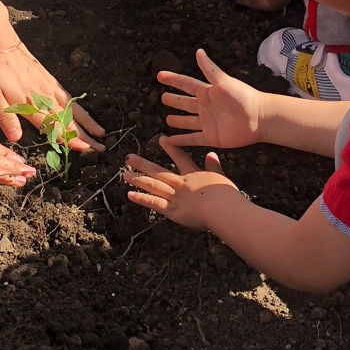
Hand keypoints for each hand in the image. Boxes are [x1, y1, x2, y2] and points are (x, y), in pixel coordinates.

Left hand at [0, 42, 104, 151]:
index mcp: (30, 104)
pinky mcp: (48, 78)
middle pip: (68, 120)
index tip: (85, 149)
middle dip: (85, 135)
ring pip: (72, 107)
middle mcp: (44, 97)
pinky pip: (67, 95)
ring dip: (87, 121)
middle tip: (101, 146)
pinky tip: (82, 111)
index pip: (54, 126)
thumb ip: (6, 119)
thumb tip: (17, 139)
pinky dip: (77, 106)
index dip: (69, 139)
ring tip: (100, 131)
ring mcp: (48, 86)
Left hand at [122, 143, 237, 227]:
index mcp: (192, 175)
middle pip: (158, 171)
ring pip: (152, 185)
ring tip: (124, 174)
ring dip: (138, 179)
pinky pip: (154, 203)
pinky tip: (130, 194)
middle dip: (142, 164)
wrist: (221, 208)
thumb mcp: (221, 176)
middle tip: (128, 158)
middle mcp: (180, 183)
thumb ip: (214, 165)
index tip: (161, 139)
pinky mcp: (172, 210)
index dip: (170, 148)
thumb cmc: (225, 194)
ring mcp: (174, 196)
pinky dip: (142, 198)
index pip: (180, 158)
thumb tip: (211, 153)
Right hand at [158, 50, 266, 148]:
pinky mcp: (211, 137)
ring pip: (188, 122)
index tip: (160, 75)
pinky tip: (171, 141)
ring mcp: (207, 122)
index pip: (186, 84)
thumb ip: (209, 68)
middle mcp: (205, 107)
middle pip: (185, 104)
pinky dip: (182, 140)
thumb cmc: (242, 96)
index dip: (173, 79)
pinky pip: (193, 139)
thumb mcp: (223, 81)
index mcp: (207, 92)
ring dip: (178, 121)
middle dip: (174, 101)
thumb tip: (198, 51)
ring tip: (167, 120)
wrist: (259, 118)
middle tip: (162, 98)